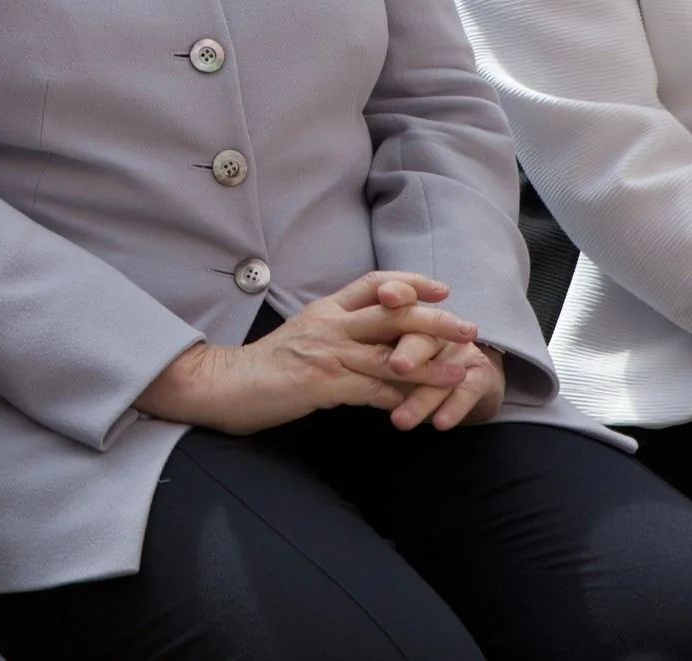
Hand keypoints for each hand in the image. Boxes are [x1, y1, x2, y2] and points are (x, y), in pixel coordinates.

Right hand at [135, 271, 479, 435]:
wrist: (223, 384)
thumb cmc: (264, 366)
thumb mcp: (303, 335)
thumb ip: (336, 330)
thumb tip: (372, 337)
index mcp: (324, 309)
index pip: (374, 282)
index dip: (411, 282)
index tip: (441, 287)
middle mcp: (328, 324)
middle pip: (391, 313)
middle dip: (435, 319)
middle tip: (469, 327)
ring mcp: (326, 353)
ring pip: (389, 354)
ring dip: (430, 365)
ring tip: (461, 370)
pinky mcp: (322, 383)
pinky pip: (371, 391)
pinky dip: (400, 400)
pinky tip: (421, 409)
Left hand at [373, 280, 506, 430]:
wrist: (464, 382)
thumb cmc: (412, 364)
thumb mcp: (386, 350)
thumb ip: (363, 345)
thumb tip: (323, 356)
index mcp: (411, 316)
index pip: (404, 298)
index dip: (396, 292)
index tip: (384, 296)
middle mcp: (437, 330)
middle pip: (423, 333)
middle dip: (409, 349)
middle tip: (396, 367)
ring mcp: (461, 351)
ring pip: (443, 369)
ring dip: (422, 395)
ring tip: (399, 421)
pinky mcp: (481, 376)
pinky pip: (468, 392)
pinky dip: (453, 409)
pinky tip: (439, 424)